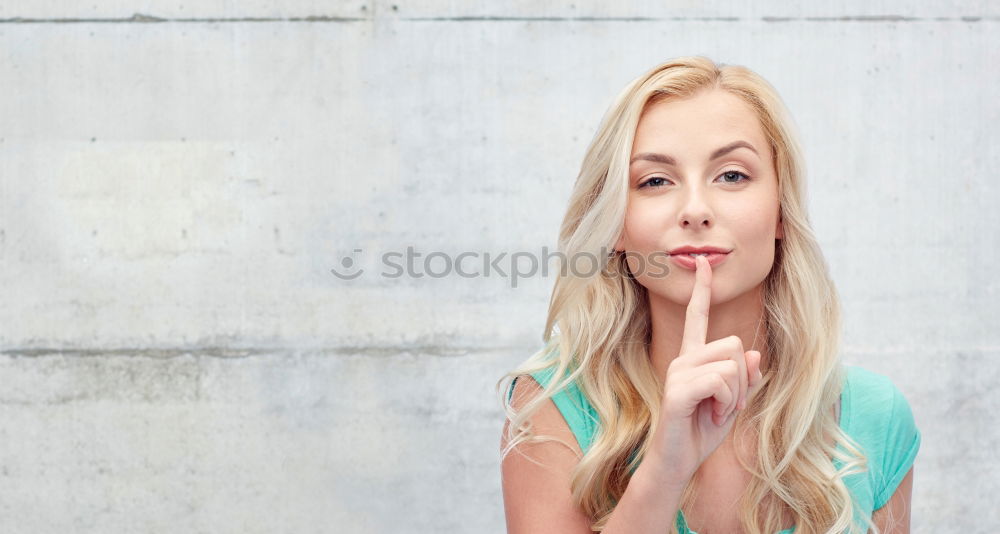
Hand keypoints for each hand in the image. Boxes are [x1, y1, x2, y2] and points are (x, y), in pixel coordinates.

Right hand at [649, 254, 764, 486]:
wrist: (678, 463)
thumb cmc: (701, 432)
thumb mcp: (734, 404)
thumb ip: (746, 379)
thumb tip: (755, 354)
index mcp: (693, 358)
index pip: (697, 317)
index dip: (702, 290)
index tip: (705, 263)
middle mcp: (683, 359)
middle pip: (734, 344)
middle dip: (743, 379)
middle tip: (728, 404)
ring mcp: (678, 372)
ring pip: (732, 364)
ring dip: (737, 395)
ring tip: (718, 412)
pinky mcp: (678, 390)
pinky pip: (721, 382)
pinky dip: (728, 403)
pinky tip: (713, 416)